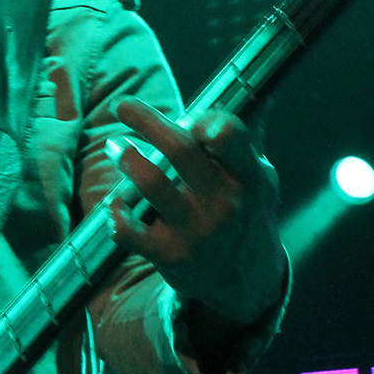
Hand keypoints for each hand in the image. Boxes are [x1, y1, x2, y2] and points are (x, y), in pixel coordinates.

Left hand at [106, 100, 285, 325]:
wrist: (245, 279)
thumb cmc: (245, 214)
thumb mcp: (258, 178)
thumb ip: (244, 140)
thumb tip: (253, 93)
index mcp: (249, 177)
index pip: (232, 138)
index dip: (212, 123)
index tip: (193, 119)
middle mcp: (224, 203)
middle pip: (181, 151)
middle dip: (147, 121)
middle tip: (122, 105)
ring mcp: (196, 230)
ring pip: (151, 185)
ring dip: (127, 159)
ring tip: (115, 146)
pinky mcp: (170, 255)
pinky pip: (130, 231)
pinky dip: (116, 214)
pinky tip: (115, 204)